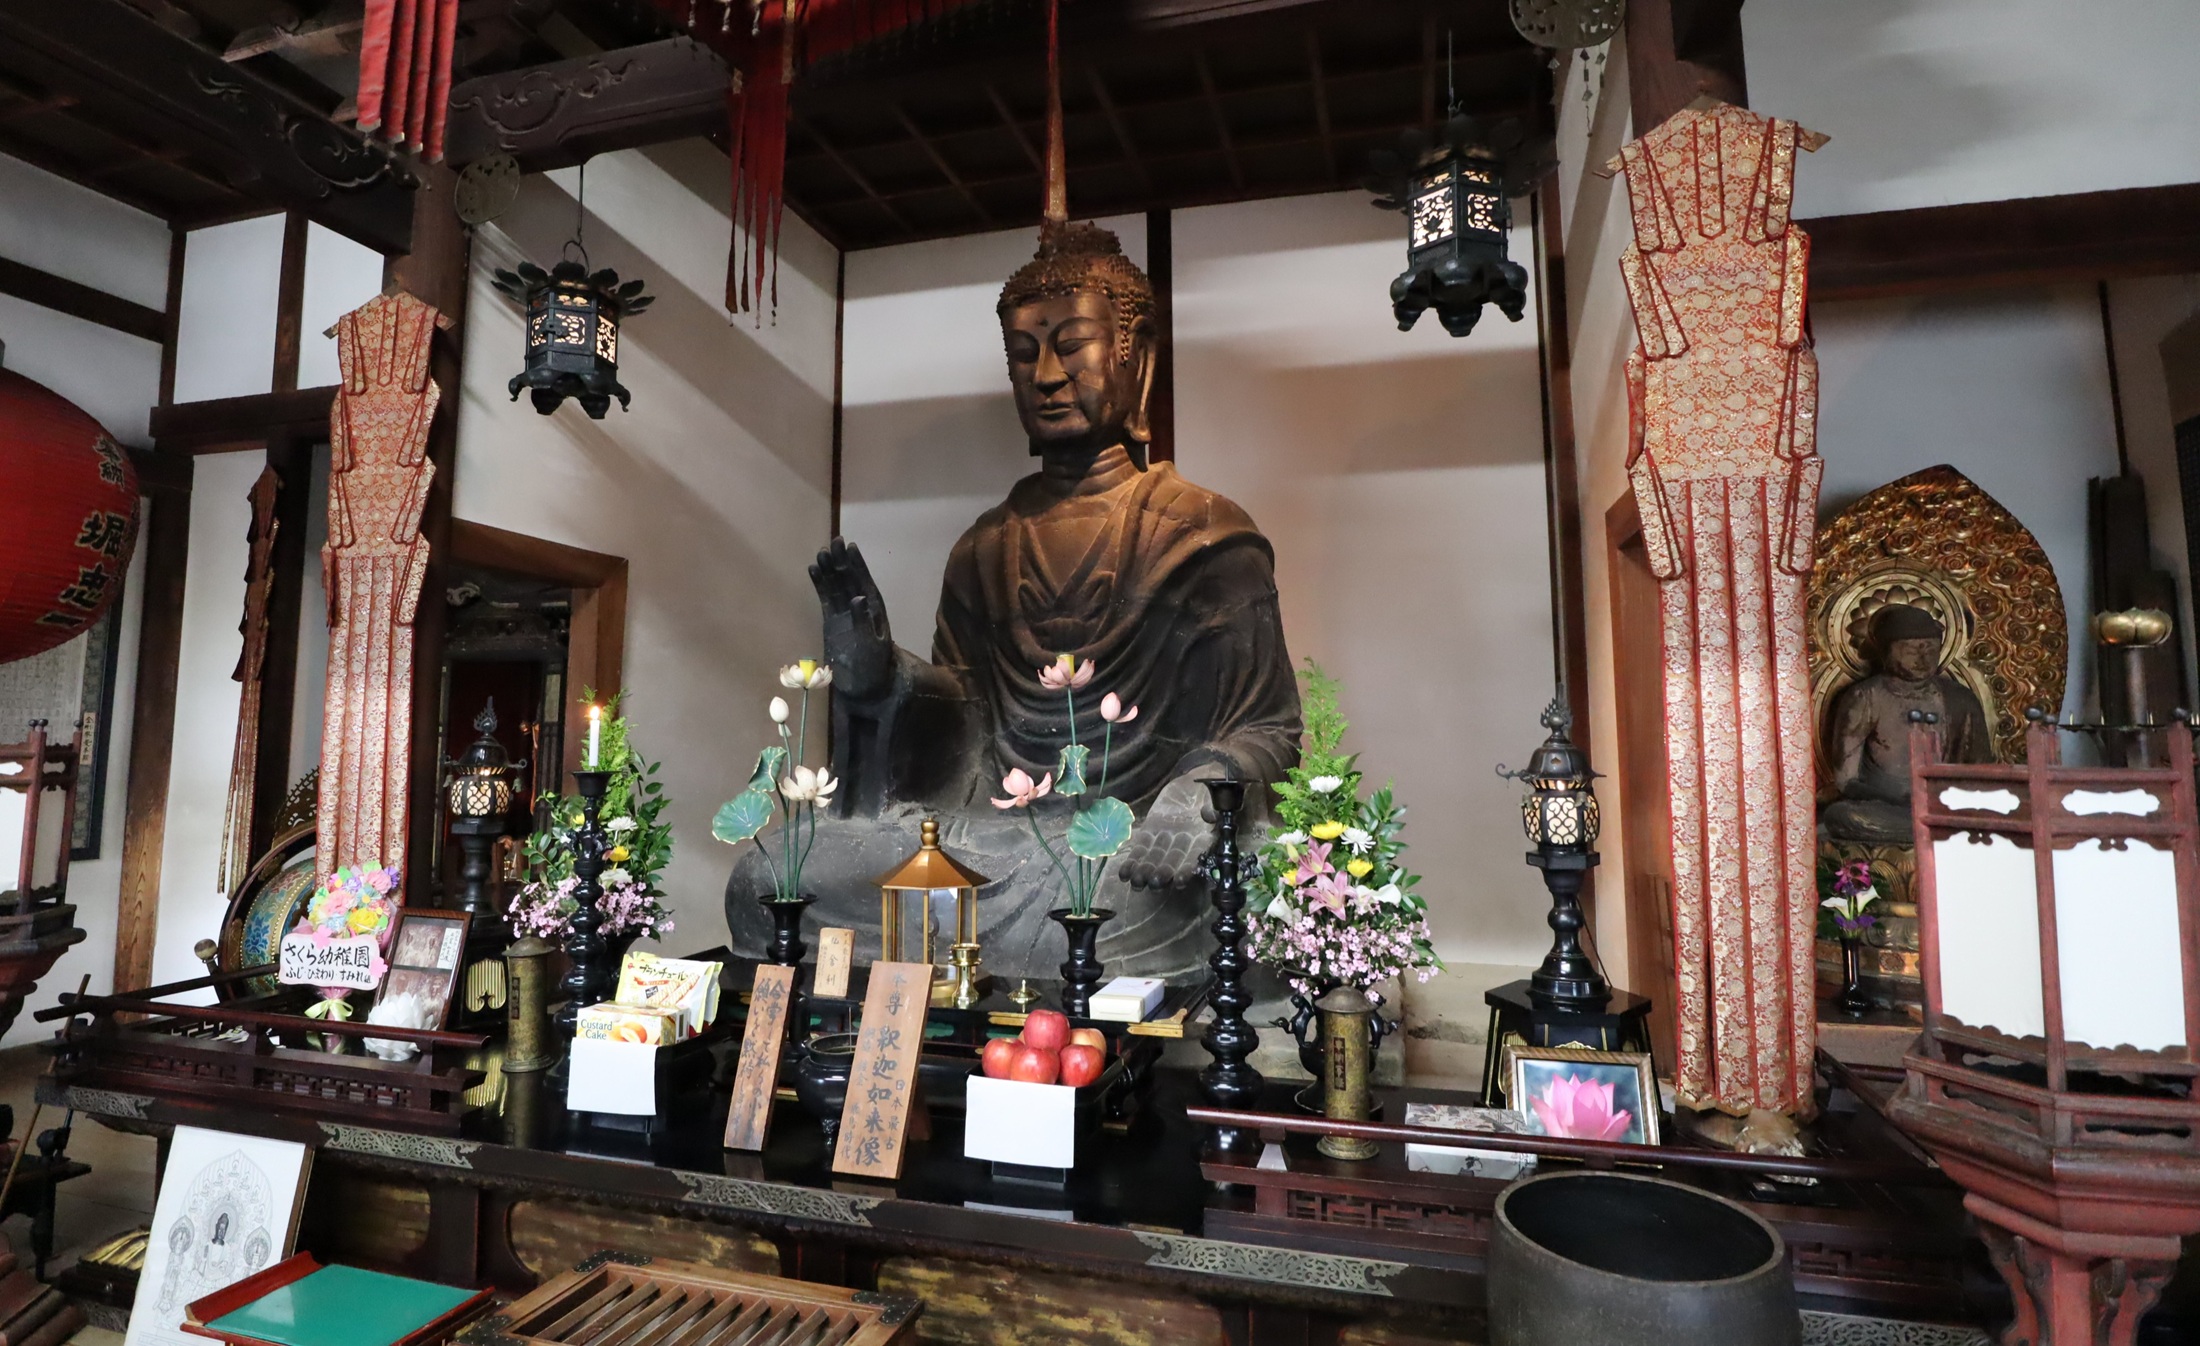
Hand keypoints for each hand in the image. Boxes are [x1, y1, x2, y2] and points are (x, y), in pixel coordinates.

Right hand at [809, 537, 893, 699]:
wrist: (864, 684)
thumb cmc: (873, 665)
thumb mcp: (871, 645)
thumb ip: (863, 621)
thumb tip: (858, 597)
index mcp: (874, 609)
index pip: (864, 581)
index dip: (857, 564)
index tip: (850, 546)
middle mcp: (860, 606)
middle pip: (848, 579)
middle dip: (841, 561)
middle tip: (833, 542)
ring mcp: (845, 612)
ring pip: (836, 585)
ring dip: (829, 570)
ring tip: (820, 553)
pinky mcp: (833, 619)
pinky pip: (826, 598)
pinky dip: (820, 585)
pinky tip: (814, 571)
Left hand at [1115, 770, 1220, 892]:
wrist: (1193, 783)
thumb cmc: (1210, 792)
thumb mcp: (1216, 798)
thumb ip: (1214, 809)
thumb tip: (1209, 815)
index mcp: (1202, 839)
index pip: (1194, 858)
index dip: (1187, 870)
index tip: (1180, 880)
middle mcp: (1184, 844)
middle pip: (1171, 863)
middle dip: (1162, 874)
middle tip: (1154, 883)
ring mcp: (1165, 839)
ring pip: (1154, 859)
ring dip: (1145, 872)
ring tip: (1136, 883)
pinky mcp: (1150, 831)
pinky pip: (1141, 848)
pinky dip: (1133, 861)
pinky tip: (1125, 874)